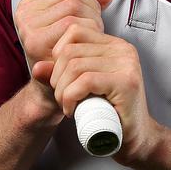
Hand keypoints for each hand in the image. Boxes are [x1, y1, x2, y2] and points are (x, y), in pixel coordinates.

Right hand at [14, 0, 111, 68]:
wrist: (52, 90)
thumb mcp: (73, 24)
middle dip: (91, 5)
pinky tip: (87, 41)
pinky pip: (71, 23)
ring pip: (73, 4)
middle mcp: (25, 12)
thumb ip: (87, 6)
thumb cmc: (65, 55)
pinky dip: (86, 30)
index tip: (88, 4)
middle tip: (95, 24)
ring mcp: (28, 26)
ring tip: (92, 34)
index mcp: (30, 3)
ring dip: (92, 18)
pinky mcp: (35, 41)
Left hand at [31, 23, 160, 163]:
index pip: (74, 31)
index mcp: (114, 44)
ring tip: (68, 105)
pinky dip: (70, 97)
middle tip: (62, 98)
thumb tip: (37, 67)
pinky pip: (85, 81)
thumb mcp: (80, 88)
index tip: (61, 80)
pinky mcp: (126, 82)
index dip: (57, 56)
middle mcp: (123, 49)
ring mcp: (127, 64)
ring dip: (62, 90)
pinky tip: (72, 110)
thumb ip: (60, 74)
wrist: (133, 138)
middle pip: (70, 50)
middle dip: (56, 77)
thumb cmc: (108, 112)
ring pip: (74, 66)